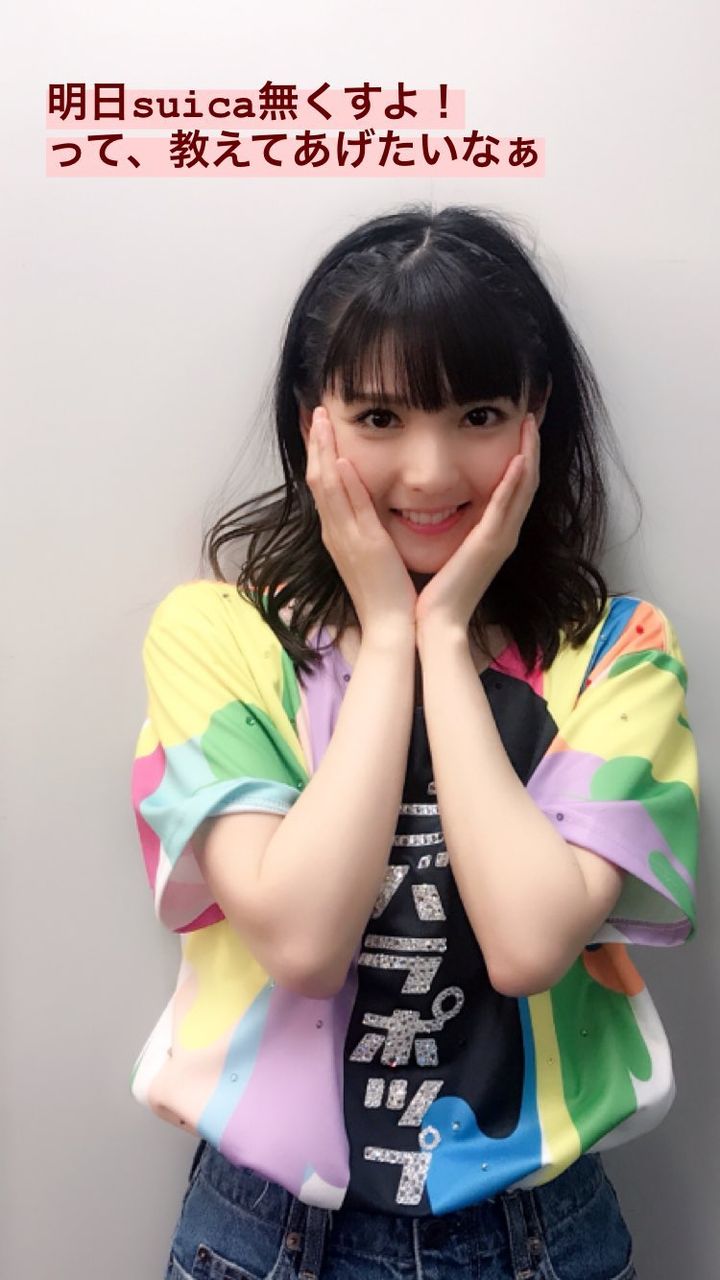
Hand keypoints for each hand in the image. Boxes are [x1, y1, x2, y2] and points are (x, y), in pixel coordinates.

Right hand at [304, 406, 417, 638]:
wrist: (389, 626)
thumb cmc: (385, 593)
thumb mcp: (371, 553)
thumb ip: (366, 528)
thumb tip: (366, 507)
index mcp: (338, 533)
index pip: (322, 484)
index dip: (318, 454)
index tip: (318, 427)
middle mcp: (335, 532)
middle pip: (317, 479)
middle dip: (316, 444)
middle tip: (315, 412)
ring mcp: (345, 539)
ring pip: (326, 487)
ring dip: (323, 452)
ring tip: (322, 421)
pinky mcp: (363, 546)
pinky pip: (348, 511)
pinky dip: (342, 485)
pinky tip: (341, 462)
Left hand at [414, 414, 540, 637]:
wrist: (436, 622)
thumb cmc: (436, 590)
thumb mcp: (449, 549)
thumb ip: (454, 528)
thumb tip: (440, 504)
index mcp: (494, 533)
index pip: (514, 487)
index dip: (522, 456)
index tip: (519, 427)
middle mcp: (504, 533)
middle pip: (527, 482)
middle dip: (531, 448)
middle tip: (532, 415)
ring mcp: (501, 539)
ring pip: (524, 489)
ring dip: (529, 454)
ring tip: (531, 424)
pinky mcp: (491, 545)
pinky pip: (506, 507)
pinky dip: (515, 482)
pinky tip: (520, 458)